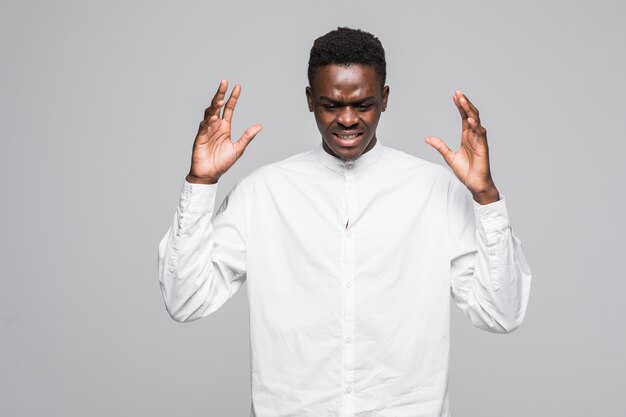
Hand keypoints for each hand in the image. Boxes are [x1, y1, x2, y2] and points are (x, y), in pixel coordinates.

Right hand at [186, 80, 262, 183]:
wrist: (210, 174)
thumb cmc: (222, 163)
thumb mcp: (238, 149)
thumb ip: (247, 137)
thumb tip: (259, 126)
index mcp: (225, 127)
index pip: (229, 109)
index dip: (233, 98)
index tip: (237, 86)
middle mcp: (215, 126)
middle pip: (217, 106)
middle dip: (221, 94)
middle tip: (224, 82)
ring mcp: (207, 130)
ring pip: (209, 113)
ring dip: (214, 106)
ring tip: (220, 101)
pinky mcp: (200, 137)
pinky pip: (203, 126)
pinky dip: (207, 121)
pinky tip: (212, 117)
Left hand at [425, 90, 499, 204]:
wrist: (475, 184)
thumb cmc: (466, 171)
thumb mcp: (449, 157)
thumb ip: (440, 146)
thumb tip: (428, 138)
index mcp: (467, 136)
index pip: (463, 117)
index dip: (460, 106)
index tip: (455, 96)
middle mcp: (474, 136)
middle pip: (470, 115)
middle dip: (465, 103)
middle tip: (458, 92)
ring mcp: (479, 140)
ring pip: (476, 121)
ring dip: (469, 110)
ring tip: (463, 100)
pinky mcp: (483, 147)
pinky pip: (480, 134)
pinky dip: (475, 126)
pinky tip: (469, 119)